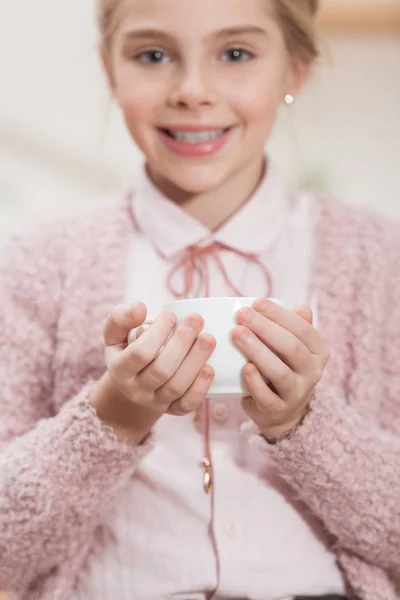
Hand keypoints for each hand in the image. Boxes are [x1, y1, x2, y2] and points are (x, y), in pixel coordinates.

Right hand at [104, 302, 215, 416]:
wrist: (133, 383)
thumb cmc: (127, 349)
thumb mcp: (115, 333)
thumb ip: (121, 317)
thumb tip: (140, 308)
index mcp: (120, 370)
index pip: (139, 353)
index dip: (157, 333)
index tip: (170, 314)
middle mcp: (136, 390)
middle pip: (161, 371)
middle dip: (181, 343)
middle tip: (196, 320)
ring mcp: (155, 402)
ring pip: (176, 387)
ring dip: (195, 362)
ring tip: (209, 339)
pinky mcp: (172, 410)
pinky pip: (186, 405)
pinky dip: (200, 389)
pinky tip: (210, 368)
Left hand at [233, 299, 330, 439]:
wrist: (282, 411)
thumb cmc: (284, 367)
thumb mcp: (295, 346)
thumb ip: (297, 326)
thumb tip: (300, 307)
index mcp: (318, 351)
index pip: (302, 329)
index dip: (279, 314)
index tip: (257, 303)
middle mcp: (313, 372)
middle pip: (290, 347)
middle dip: (264, 328)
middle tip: (241, 315)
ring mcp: (296, 393)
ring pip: (279, 372)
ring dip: (256, 350)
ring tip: (237, 334)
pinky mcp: (277, 410)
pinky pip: (266, 396)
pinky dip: (254, 381)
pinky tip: (244, 367)